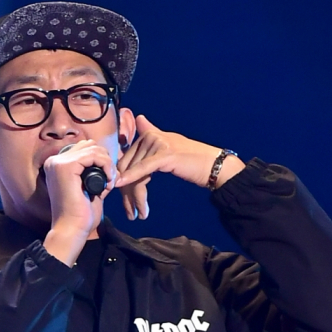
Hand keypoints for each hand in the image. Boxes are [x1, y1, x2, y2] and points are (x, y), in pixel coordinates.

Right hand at [42, 140, 116, 265]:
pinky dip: (106, 165)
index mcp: (57, 166)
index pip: (84, 149)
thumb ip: (99, 175)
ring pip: (92, 148)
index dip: (101, 160)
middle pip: (88, 145)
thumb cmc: (80, 215)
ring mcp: (58, 163)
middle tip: (111, 180)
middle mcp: (54, 161)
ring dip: (107, 164)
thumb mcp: (91, 189)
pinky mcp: (66, 167)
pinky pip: (93, 155)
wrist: (72, 230)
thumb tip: (112, 165)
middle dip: (105, 160)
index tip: (109, 179)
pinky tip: (108, 180)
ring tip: (110, 182)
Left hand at [115, 115, 244, 219]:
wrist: (211, 165)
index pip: (127, 159)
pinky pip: (143, 168)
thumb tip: (138, 118)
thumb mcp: (167, 145)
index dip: (122, 179)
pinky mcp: (164, 154)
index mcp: (149, 135)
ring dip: (132, 196)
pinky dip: (131, 177)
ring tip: (133, 214)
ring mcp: (157, 144)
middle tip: (129, 212)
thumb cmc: (191, 160)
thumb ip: (151, 133)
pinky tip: (120, 185)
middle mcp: (151, 136)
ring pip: (135, 172)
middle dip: (126, 191)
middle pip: (128, 166)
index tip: (122, 198)